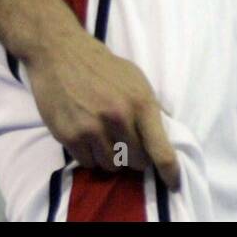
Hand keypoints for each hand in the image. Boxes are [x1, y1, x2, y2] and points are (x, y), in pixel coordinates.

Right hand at [26, 26, 180, 188]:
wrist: (62, 53)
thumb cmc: (103, 66)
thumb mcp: (136, 79)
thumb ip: (149, 107)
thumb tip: (165, 132)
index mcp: (141, 102)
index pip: (160, 148)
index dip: (169, 170)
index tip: (174, 183)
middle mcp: (119, 117)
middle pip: (136, 161)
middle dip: (135, 157)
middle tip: (127, 143)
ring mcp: (93, 128)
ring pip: (111, 165)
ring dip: (111, 157)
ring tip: (104, 136)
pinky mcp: (70, 136)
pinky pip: (87, 163)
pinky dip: (90, 155)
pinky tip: (87, 135)